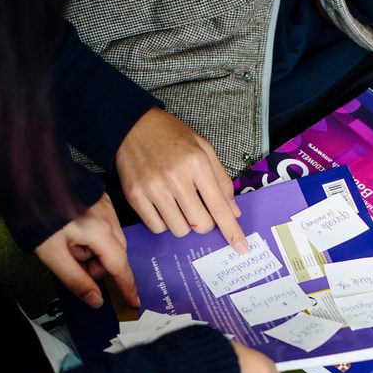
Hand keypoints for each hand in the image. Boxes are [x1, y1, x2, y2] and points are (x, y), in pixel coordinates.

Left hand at [34, 193, 138, 308]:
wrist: (29, 182)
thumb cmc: (37, 215)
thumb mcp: (52, 255)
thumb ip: (76, 280)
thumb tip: (95, 300)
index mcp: (99, 231)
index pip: (119, 266)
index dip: (126, 286)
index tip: (134, 300)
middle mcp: (108, 217)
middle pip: (114, 255)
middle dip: (96, 265)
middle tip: (71, 260)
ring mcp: (106, 206)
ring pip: (109, 241)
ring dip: (92, 249)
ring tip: (67, 241)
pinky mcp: (100, 199)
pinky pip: (105, 226)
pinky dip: (92, 235)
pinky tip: (73, 230)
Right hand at [115, 107, 248, 253]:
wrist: (131, 125)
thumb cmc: (171, 136)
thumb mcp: (204, 149)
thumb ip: (221, 181)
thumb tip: (233, 212)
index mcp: (197, 163)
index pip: (219, 206)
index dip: (232, 231)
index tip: (241, 248)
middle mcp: (175, 177)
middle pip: (200, 224)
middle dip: (205, 224)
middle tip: (199, 209)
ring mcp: (153, 188)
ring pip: (178, 229)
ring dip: (183, 224)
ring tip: (178, 204)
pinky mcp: (135, 196)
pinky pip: (156, 228)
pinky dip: (164, 223)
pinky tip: (163, 206)